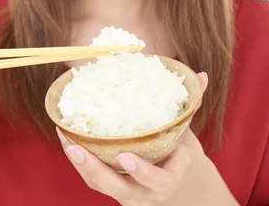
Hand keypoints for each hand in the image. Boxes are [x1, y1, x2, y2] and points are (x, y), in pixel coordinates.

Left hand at [58, 73, 209, 205]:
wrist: (174, 183)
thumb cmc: (179, 154)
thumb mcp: (187, 134)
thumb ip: (191, 107)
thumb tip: (203, 75)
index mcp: (169, 179)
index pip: (161, 180)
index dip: (144, 172)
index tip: (127, 157)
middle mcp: (146, 193)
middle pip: (121, 190)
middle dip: (100, 172)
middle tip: (81, 151)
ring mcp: (127, 194)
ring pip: (101, 186)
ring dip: (81, 165)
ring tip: (67, 140)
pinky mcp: (110, 189)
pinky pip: (92, 179)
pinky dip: (78, 160)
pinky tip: (65, 136)